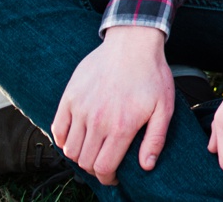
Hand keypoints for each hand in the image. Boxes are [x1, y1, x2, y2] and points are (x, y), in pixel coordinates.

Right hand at [52, 26, 173, 185]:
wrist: (133, 44)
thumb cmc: (152, 75)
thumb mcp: (164, 107)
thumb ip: (155, 139)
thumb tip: (146, 166)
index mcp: (121, 126)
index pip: (103, 167)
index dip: (108, 178)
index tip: (113, 176)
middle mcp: (97, 121)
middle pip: (85, 162)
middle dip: (95, 168)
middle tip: (105, 162)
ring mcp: (80, 109)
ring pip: (70, 149)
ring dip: (80, 155)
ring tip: (94, 149)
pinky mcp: (69, 97)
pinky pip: (57, 129)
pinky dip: (64, 140)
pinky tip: (77, 137)